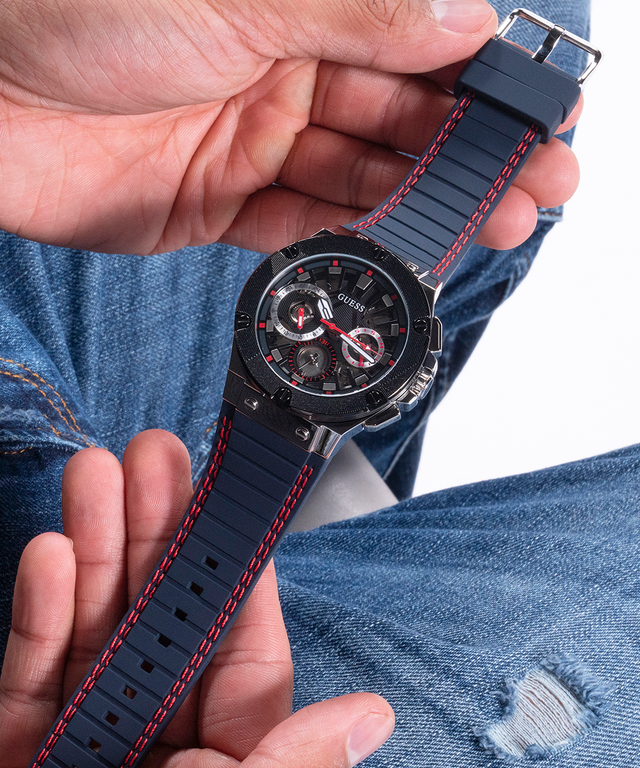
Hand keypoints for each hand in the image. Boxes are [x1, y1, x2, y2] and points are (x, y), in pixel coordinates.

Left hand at [0, 0, 578, 254]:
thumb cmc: (73, 4)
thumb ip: (359, 12)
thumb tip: (465, 21)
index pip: (415, 38)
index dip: (483, 80)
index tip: (541, 116)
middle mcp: (277, 63)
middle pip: (397, 114)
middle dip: (469, 153)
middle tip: (538, 187)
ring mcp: (246, 137)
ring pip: (357, 177)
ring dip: (423, 203)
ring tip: (492, 225)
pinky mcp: (211, 202)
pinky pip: (296, 226)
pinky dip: (348, 238)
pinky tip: (399, 250)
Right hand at [0, 430, 394, 766]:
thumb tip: (371, 715)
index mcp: (228, 746)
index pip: (239, 636)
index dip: (234, 560)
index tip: (232, 494)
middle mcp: (159, 731)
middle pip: (162, 609)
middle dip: (156, 528)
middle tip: (156, 453)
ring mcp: (87, 737)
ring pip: (94, 623)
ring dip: (93, 545)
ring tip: (98, 474)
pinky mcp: (24, 748)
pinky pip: (31, 675)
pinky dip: (39, 614)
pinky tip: (49, 551)